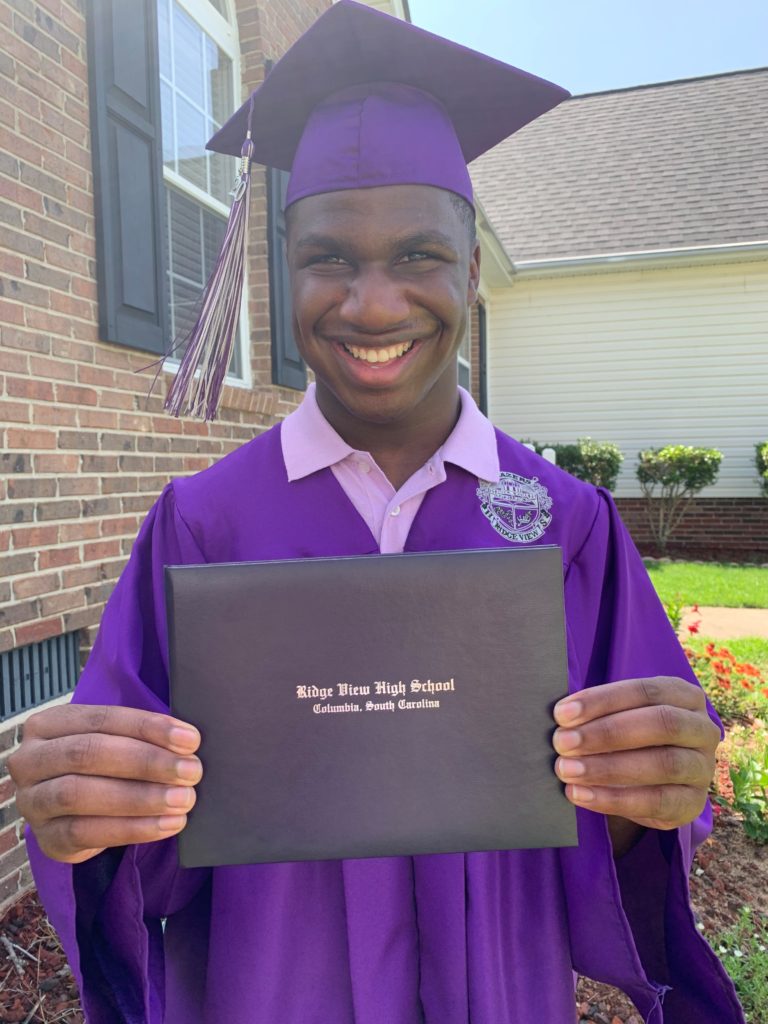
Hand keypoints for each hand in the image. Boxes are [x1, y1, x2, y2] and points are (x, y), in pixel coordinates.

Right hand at [8, 705, 201, 863]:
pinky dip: (132, 829)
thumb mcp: (113, 742)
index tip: (190, 739)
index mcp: (48, 724)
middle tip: (191, 771)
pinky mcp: (45, 838)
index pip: (103, 718)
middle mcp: (30, 759)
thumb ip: (141, 737)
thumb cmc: (102, 766)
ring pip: (81, 794)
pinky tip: (166, 824)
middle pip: (89, 753)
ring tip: (183, 800)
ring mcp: (32, 801)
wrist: (72, 813)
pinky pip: (86, 833)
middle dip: (147, 762)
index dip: (148, 728)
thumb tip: (188, 741)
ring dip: (140, 797)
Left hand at [552, 677, 719, 831]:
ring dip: (608, 767)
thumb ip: (598, 713)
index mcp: (684, 696)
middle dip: (606, 733)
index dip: (602, 701)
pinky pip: (657, 801)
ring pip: (663, 764)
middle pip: (660, 724)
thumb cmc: (626, 737)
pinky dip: (614, 799)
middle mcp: (702, 729)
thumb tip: (561, 716)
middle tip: (562, 742)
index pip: (645, 691)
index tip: (562, 714)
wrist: (648, 782)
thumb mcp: (619, 717)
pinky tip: (580, 794)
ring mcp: (702, 768)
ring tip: (567, 770)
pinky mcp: (693, 804)